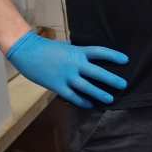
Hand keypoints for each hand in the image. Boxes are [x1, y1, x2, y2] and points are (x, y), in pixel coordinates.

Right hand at [4, 30, 127, 108]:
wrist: (25, 51)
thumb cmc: (45, 47)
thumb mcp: (65, 46)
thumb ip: (77, 53)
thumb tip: (88, 58)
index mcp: (77, 51)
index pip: (100, 52)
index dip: (114, 56)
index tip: (126, 60)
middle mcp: (74, 64)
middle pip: (98, 73)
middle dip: (112, 80)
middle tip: (123, 85)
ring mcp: (66, 76)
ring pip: (88, 87)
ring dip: (100, 94)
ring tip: (110, 99)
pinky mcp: (57, 86)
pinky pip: (73, 96)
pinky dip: (83, 101)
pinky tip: (90, 104)